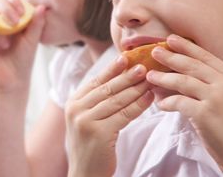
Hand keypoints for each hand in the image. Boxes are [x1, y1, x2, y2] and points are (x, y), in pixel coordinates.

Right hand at [0, 0, 45, 90]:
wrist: (14, 77)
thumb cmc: (24, 57)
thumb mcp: (33, 39)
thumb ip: (37, 23)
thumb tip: (42, 6)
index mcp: (11, 14)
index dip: (14, 0)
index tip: (22, 12)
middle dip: (5, 9)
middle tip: (15, 23)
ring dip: (0, 32)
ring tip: (7, 45)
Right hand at [65, 56, 153, 176]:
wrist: (85, 174)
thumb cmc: (90, 146)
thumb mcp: (87, 119)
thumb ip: (96, 101)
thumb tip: (118, 78)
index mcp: (73, 103)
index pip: (95, 81)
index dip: (112, 69)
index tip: (126, 58)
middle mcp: (76, 109)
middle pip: (107, 88)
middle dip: (127, 76)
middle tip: (143, 65)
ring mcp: (86, 121)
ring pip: (116, 100)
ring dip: (135, 89)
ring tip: (149, 79)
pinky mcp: (99, 133)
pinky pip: (123, 115)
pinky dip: (138, 105)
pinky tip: (148, 98)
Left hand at [147, 34, 222, 173]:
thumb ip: (211, 86)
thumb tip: (180, 76)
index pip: (206, 57)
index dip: (187, 47)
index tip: (171, 39)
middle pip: (192, 65)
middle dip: (171, 56)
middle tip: (154, 51)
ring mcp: (216, 98)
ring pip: (183, 81)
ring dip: (163, 78)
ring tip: (150, 76)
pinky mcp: (206, 113)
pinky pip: (179, 102)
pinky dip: (167, 102)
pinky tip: (159, 104)